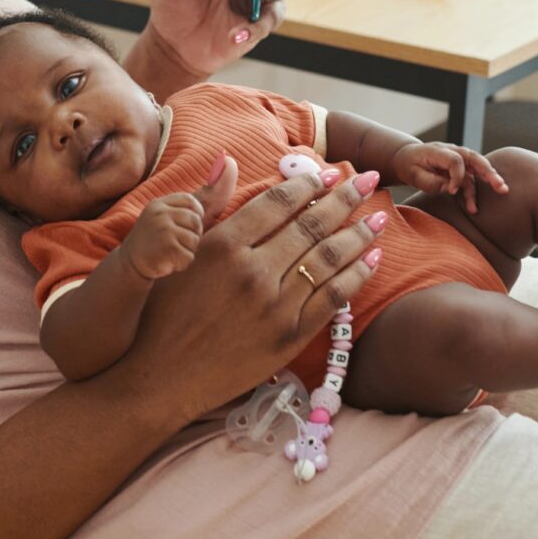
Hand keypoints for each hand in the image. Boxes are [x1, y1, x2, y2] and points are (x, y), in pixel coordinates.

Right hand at [121, 159, 385, 423]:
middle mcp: (253, 272)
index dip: (307, 184)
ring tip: (378, 216)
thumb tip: (229, 160)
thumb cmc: (160, 312)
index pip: (277, 203)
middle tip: (367, 180)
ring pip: (328, 259)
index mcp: (223, 245)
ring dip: (358, 233)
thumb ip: (207, 206)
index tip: (327, 174)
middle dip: (345, 199)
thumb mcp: (176, 252)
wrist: (159, 378)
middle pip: (310, 225)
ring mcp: (274, 306)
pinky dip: (357, 275)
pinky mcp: (289, 337)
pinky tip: (372, 258)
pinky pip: (333, 298)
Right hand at [122, 193, 205, 278]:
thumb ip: (183, 209)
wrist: (129, 264)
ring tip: (170, 253)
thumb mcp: (161, 218)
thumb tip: (224, 179)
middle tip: (176, 244)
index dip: (195, 214)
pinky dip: (182, 264)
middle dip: (192, 235)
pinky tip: (168, 263)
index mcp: (159, 204)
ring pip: (194, 240)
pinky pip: (189, 256)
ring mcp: (164, 230)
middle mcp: (161, 214)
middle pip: (195, 221)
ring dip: (186, 251)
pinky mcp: (168, 248)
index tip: (187, 227)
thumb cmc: (152, 241)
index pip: (190, 201)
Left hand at [391, 142, 507, 213]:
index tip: (451, 191)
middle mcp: (452, 152)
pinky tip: (473, 208)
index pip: (455, 160)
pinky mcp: (461, 169)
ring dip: (490, 179)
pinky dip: (474, 193)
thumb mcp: (414, 175)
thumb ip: (431, 182)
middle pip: (474, 158)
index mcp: (438, 151)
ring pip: (478, 167)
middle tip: (500, 185)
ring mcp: (458, 159)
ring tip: (502, 190)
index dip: (457, 176)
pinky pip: (471, 180)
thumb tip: (450, 189)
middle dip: (488, 171)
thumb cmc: (410, 165)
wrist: (407, 157)